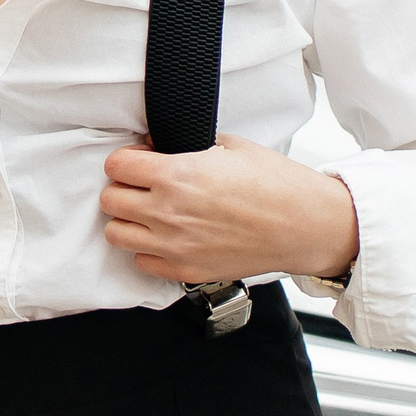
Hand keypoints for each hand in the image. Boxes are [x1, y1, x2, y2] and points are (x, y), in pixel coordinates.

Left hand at [99, 134, 357, 285]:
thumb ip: (186, 144)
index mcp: (177, 175)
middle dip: (123, 188)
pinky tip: (167, 237)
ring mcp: (175, 246)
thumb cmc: (277, 184)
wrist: (305, 225)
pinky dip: (148, 249)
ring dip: (128, 220)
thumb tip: (157, 145)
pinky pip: (142, 262)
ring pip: (117, 234)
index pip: (116, 166)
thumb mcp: (230, 146)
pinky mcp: (186, 271)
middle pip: (110, 200)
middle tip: (141, 185)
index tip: (136, 161)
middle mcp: (169, 212)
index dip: (126, 160)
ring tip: (149, 212)